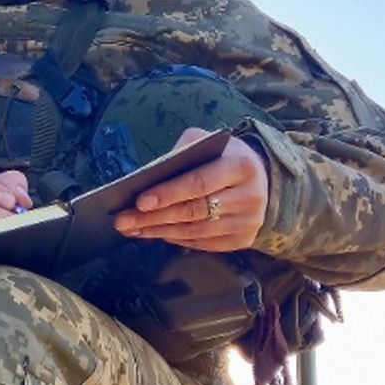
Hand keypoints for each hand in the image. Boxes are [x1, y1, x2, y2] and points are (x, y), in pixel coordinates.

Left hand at [114, 126, 267, 252]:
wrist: (261, 177)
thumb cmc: (223, 157)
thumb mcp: (208, 141)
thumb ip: (182, 151)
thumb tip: (150, 175)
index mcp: (241, 166)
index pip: (200, 183)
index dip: (168, 194)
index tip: (139, 202)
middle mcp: (250, 197)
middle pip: (194, 211)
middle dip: (154, 218)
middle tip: (123, 220)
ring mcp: (249, 222)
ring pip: (196, 231)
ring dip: (159, 232)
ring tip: (132, 229)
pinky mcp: (243, 240)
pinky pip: (203, 243)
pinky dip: (176, 240)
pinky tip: (154, 234)